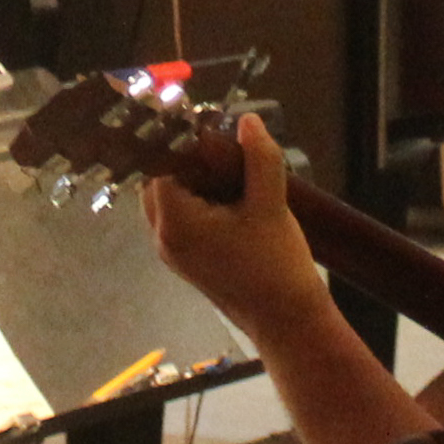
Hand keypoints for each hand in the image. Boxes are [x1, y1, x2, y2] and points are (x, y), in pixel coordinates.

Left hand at [139, 114, 330, 336]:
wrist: (286, 322)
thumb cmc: (276, 263)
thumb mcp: (270, 204)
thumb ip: (258, 158)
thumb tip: (248, 121)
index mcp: (175, 222)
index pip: (161, 164)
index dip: (182, 141)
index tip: (207, 124)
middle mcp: (163, 237)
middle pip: (157, 181)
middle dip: (184, 159)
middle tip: (218, 145)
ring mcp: (172, 253)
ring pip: (166, 200)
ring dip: (190, 180)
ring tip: (226, 168)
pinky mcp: (187, 262)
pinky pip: (178, 219)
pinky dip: (195, 201)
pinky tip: (227, 194)